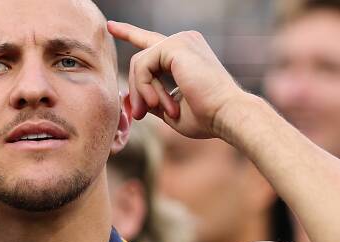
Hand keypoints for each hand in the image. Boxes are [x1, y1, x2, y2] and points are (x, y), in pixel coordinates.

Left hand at [108, 21, 248, 140]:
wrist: (228, 115)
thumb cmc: (207, 118)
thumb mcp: (171, 110)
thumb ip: (149, 98)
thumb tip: (124, 95)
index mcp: (186, 53)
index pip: (152, 41)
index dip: (130, 33)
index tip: (111, 26)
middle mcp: (184, 41)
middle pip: (141, 58)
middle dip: (136, 88)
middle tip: (139, 115)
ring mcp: (180, 40)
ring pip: (139, 62)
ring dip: (140, 90)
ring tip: (152, 110)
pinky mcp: (174, 45)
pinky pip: (142, 64)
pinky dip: (143, 86)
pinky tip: (155, 101)